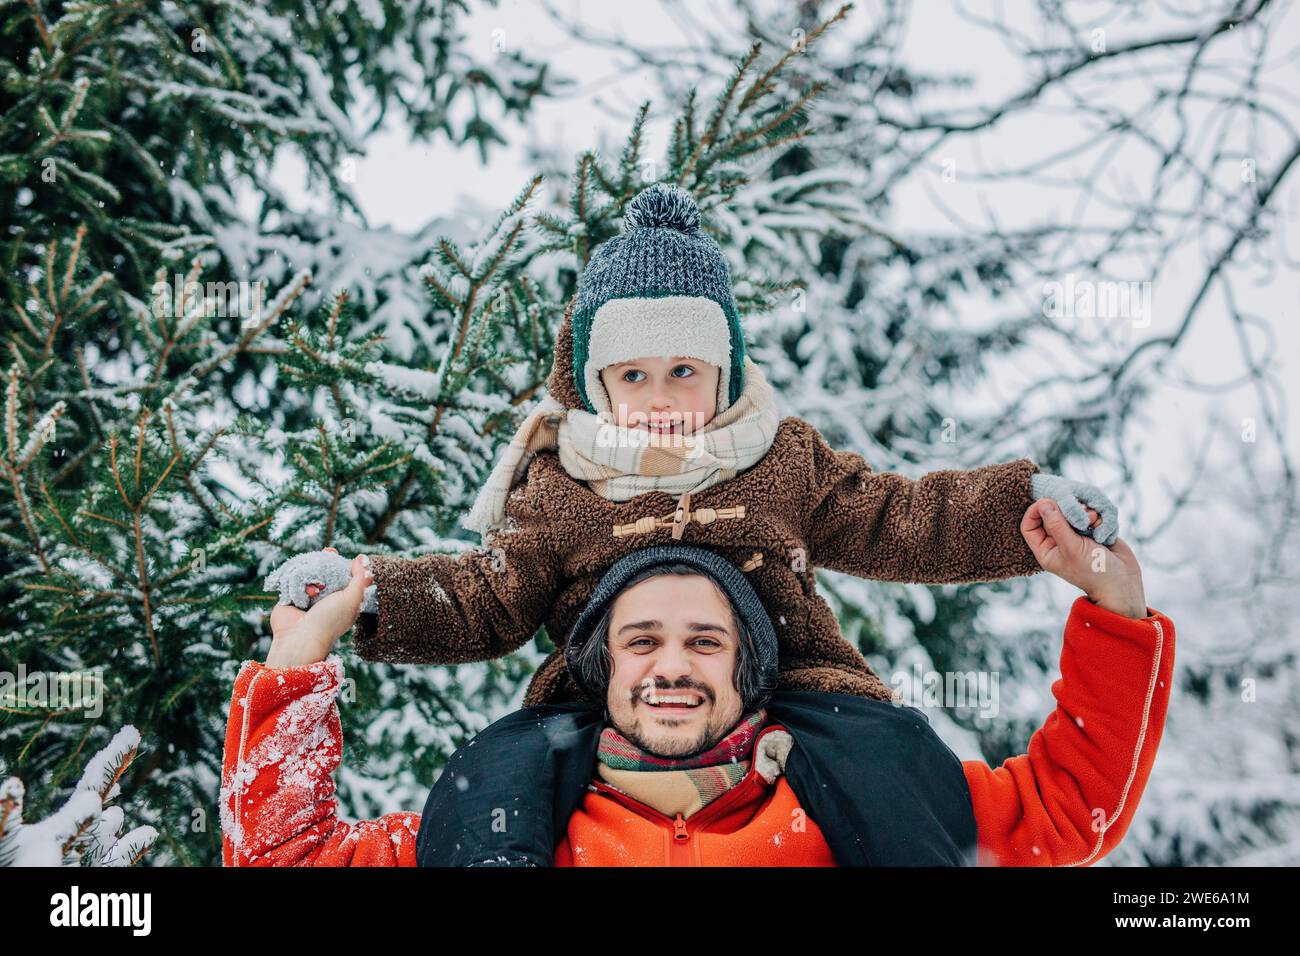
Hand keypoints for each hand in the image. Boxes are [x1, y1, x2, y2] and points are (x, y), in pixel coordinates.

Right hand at [265, 553, 372, 667]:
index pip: (340, 573)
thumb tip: (362, 557)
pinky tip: (300, 595)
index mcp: (341, 598)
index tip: (332, 553)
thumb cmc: (329, 621)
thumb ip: (361, 578)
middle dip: (321, 562)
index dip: (337, 561)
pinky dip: (294, 583)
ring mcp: (306, 597)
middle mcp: (324, 597)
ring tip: (312, 591)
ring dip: (308, 576)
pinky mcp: (290, 598)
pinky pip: (290, 580)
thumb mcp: (352, 599)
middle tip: (324, 555)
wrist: (300, 639)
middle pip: (321, 569)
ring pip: (305, 573)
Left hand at [1020, 499, 1147, 618]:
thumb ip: (1056, 524)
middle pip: (1052, 515)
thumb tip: (1043, 503)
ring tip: (1094, 522)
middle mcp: (1058, 542)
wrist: (1123, 581)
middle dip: (1067, 511)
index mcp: (1046, 550)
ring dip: (1085, 514)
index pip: (1029, 526)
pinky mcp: (1093, 531)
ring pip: (1073, 512)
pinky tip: (1103, 531)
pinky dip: (1098, 519)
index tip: (1048, 500)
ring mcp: (1076, 536)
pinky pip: (1090, 515)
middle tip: (1081, 514)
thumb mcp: (1071, 547)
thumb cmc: (1094, 570)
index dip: (1035, 511)